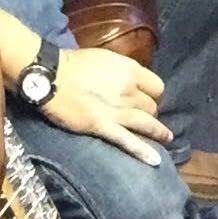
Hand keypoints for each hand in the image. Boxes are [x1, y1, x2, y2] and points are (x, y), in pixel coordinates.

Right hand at [42, 46, 171, 164]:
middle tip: (144, 116)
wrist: (51, 76)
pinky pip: (128, 141)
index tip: (148, 97)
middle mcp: (128, 90)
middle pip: (151, 106)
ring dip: (157, 131)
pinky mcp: (104, 126)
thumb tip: (132, 80)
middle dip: (149, 111)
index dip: (153, 93)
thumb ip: (121, 70)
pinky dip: (143, 151)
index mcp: (129, 70)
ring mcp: (117, 110)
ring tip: (166, 137)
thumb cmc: (73, 63)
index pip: (156, 86)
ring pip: (146, 123)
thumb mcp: (104, 58)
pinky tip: (155, 160)